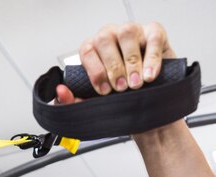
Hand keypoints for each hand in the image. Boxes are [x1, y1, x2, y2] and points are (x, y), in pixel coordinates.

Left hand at [56, 22, 174, 103]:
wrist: (151, 104)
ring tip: (135, 84)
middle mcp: (112, 38)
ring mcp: (133, 33)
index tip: (103, 90)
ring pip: (127, 33)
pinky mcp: (154, 34)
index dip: (94, 70)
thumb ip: (76, 101)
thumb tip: (60, 92)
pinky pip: (153, 37)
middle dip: (111, 67)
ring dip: (130, 62)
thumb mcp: (98, 104)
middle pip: (104, 39)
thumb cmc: (123, 98)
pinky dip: (151, 58)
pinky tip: (149, 75)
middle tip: (119, 88)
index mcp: (95, 51)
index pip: (87, 50)